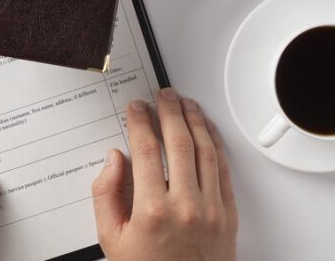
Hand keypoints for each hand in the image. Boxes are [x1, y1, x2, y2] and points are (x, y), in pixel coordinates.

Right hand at [92, 88, 237, 260]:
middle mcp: (186, 206)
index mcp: (152, 210)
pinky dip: (216, 144)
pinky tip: (207, 131)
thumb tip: (114, 160)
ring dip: (195, 120)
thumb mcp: (111, 238)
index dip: (140, 122)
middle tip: (163, 96)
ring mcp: (211, 209)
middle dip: (169, 111)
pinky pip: (224, 169)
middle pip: (179, 142)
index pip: (146, 149)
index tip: (136, 109)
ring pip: (206, 150)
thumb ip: (105, 194)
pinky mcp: (228, 215)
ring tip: (185, 104)